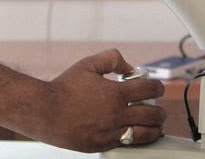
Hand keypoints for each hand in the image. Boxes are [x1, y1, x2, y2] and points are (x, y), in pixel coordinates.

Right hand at [34, 49, 166, 151]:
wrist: (44, 111)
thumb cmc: (64, 88)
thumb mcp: (88, 64)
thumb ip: (111, 59)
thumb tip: (127, 67)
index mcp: (115, 94)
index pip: (149, 90)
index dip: (158, 87)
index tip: (157, 88)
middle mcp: (116, 115)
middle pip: (153, 115)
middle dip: (160, 111)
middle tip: (158, 109)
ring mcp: (110, 132)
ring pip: (144, 134)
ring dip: (154, 129)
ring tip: (155, 125)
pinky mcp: (102, 145)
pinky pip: (126, 144)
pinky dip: (135, 138)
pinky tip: (135, 133)